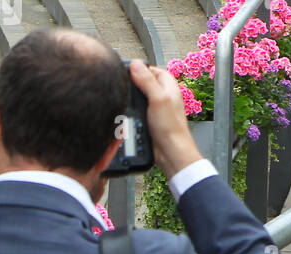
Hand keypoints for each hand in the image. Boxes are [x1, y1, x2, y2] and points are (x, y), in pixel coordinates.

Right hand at [128, 59, 202, 181]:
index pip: (154, 70)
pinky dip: (131, 112)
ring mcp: (157, 109)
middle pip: (146, 83)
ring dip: (132, 99)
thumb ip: (146, 81)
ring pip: (141, 98)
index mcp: (169, 86)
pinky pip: (139, 111)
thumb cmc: (169, 127)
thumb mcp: (157, 99)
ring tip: (121, 99)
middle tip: (122, 85)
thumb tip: (135, 65)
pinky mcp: (150, 121)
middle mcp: (164, 96)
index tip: (127, 70)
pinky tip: (125, 114)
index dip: (142, 69)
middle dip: (134, 84)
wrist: (169, 151)